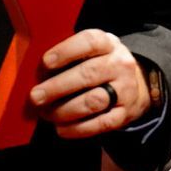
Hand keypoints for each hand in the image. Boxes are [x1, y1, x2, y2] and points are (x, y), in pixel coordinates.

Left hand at [31, 29, 151, 137]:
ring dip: (65, 110)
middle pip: (88, 73)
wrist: (134, 84)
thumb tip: (36, 75)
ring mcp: (126, 89)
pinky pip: (101, 123)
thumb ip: (66, 58)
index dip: (67, 51)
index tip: (46, 62)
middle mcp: (120, 64)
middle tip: (36, 97)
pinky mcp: (125, 112)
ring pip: (93, 100)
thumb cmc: (98, 66)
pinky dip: (77, 128)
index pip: (90, 42)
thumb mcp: (89, 52)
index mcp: (108, 44)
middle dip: (57, 87)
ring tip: (47, 114)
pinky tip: (61, 128)